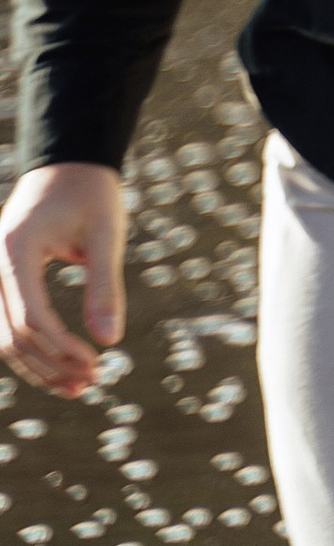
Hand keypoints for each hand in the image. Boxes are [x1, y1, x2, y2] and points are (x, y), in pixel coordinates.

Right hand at [0, 163, 127, 394]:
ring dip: (39, 365)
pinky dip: (33, 348)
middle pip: (11, 335)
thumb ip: (106, 286)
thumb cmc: (91, 192)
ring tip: (80, 384)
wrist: (69, 161)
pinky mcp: (3, 279)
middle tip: (92, 382)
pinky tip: (61, 364)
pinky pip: (9, 323)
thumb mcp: (107, 233)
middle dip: (49, 365)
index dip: (61, 348)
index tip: (97, 364)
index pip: (30, 317)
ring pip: (5, 337)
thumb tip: (111, 341)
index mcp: (15, 251)